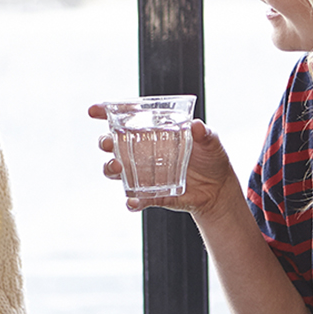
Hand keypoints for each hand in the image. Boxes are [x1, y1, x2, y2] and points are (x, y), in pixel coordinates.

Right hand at [87, 104, 238, 218]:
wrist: (218, 189)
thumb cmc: (211, 158)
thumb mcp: (211, 142)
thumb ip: (205, 134)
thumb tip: (197, 126)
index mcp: (153, 132)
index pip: (125, 119)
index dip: (106, 113)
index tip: (93, 111)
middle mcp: (142, 152)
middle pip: (112, 144)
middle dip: (105, 142)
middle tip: (108, 143)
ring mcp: (143, 174)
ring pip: (116, 171)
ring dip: (110, 168)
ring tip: (116, 166)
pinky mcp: (150, 195)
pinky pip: (135, 200)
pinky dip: (132, 202)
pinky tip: (133, 202)